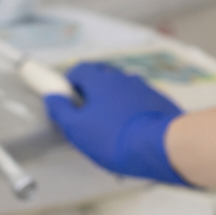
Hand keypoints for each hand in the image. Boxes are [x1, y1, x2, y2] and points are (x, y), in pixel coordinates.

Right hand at [44, 61, 189, 184]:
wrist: (162, 145)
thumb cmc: (115, 137)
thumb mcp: (78, 129)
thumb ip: (61, 111)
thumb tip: (53, 97)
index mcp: (101, 80)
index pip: (80, 69)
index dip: (70, 82)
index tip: (67, 99)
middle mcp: (123, 78)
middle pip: (102, 78)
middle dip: (92, 93)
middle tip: (87, 116)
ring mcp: (145, 88)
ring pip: (123, 91)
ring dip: (114, 103)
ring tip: (111, 129)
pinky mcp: (160, 102)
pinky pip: (140, 103)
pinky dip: (133, 112)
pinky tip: (132, 132)